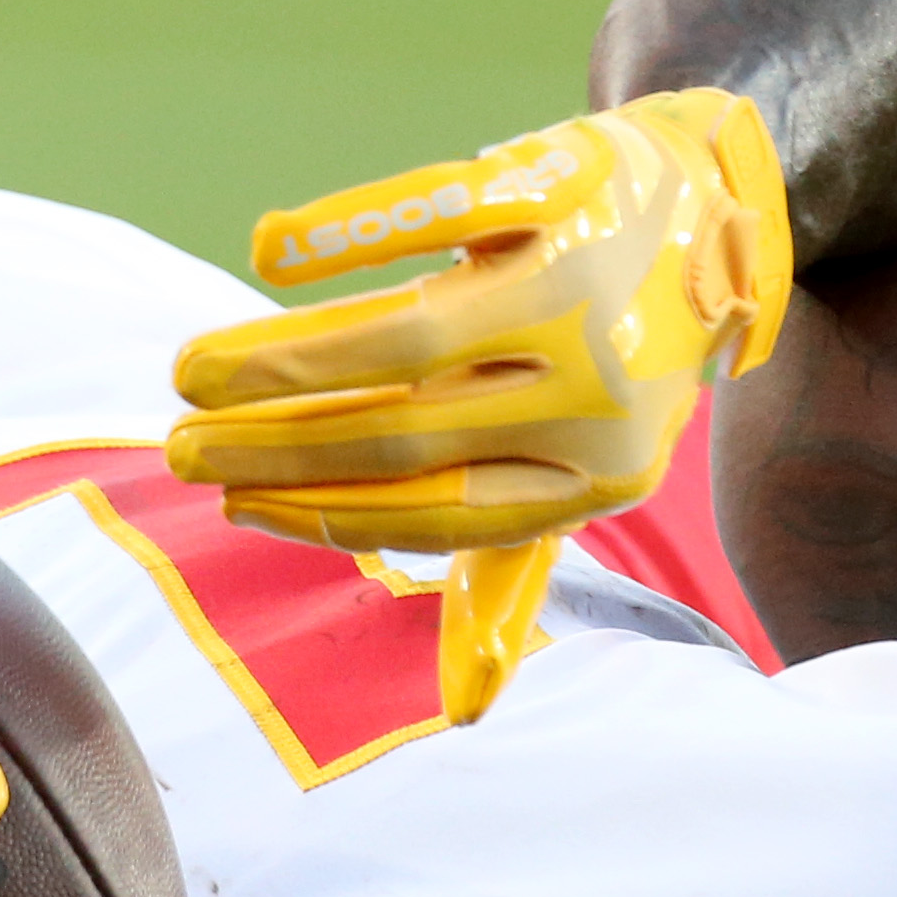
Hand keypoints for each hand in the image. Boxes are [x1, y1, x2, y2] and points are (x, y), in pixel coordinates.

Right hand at [166, 89, 794, 720]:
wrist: (715, 219)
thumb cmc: (617, 368)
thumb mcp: (585, 473)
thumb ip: (512, 572)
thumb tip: (465, 708)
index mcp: (594, 474)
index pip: (435, 511)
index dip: (320, 514)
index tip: (233, 506)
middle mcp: (590, 389)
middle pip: (403, 431)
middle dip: (273, 448)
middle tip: (181, 448)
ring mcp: (576, 285)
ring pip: (407, 334)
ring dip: (282, 359)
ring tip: (195, 371)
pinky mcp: (557, 188)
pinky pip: (439, 208)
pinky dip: (349, 229)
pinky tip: (269, 250)